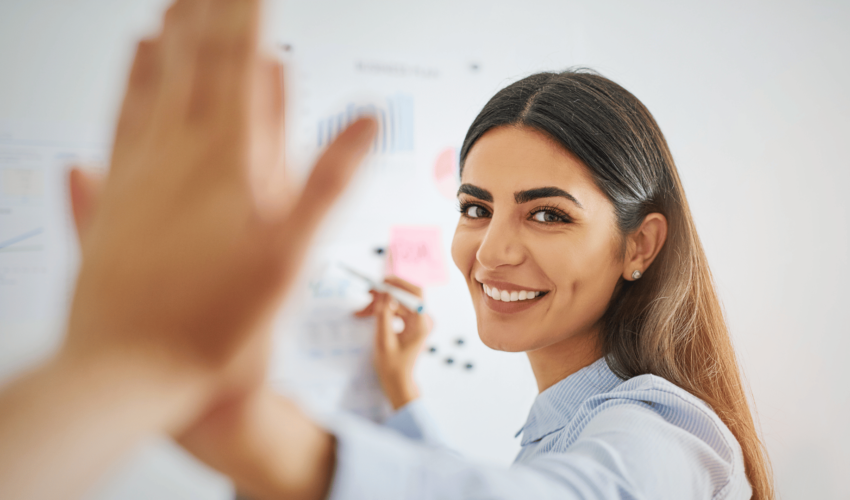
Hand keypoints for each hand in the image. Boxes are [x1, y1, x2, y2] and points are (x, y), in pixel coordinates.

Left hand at [62, 0, 376, 431]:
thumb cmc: (211, 327)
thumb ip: (329, 181)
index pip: (239, 64)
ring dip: (173, 32)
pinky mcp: (111, 194)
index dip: (249, 13)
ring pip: (154, 78)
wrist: (126, 372)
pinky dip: (132, 78)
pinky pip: (121, 116)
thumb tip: (367, 121)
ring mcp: (137, 170)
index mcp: (223, 164)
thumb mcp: (289, 257)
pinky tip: (136, 58)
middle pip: (194, 59)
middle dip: (212, 11)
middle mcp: (174, 155)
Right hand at [355, 277, 432, 409]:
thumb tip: (384, 293)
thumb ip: (384, 315)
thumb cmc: (392, 366)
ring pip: (396, 302)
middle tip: (366, 293)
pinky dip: (381, 311)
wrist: (398, 382)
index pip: (415, 293)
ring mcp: (416, 321)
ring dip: (379, 304)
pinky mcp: (409, 324)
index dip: (399, 283)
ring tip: (359, 312)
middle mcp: (422, 319)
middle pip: (404, 295)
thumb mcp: (383, 340)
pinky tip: (366, 315)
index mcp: (421, 323)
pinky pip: (395, 310)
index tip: (381, 282)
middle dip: (384, 294)